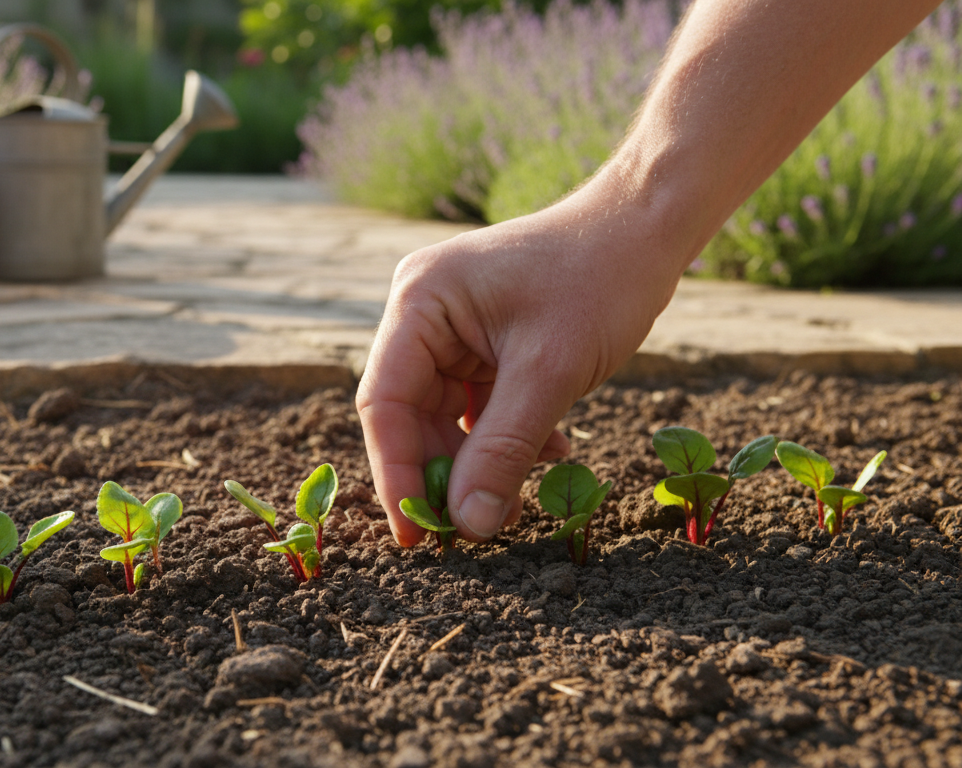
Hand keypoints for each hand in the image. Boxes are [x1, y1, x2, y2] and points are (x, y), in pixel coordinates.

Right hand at [357, 179, 685, 545]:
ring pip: (445, 416)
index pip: (385, 403)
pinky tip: (548, 455)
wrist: (647, 228)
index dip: (395, 473)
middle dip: (445, 474)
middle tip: (474, 530)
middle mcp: (423, 313)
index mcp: (419, 302)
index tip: (416, 534)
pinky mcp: (483, 341)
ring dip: (479, 462)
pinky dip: (504, 437)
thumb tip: (469, 526)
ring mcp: (452, 327)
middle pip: (411, 414)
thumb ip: (502, 451)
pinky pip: (477, 404)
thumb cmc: (598, 280)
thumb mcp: (548, 373)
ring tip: (517, 503)